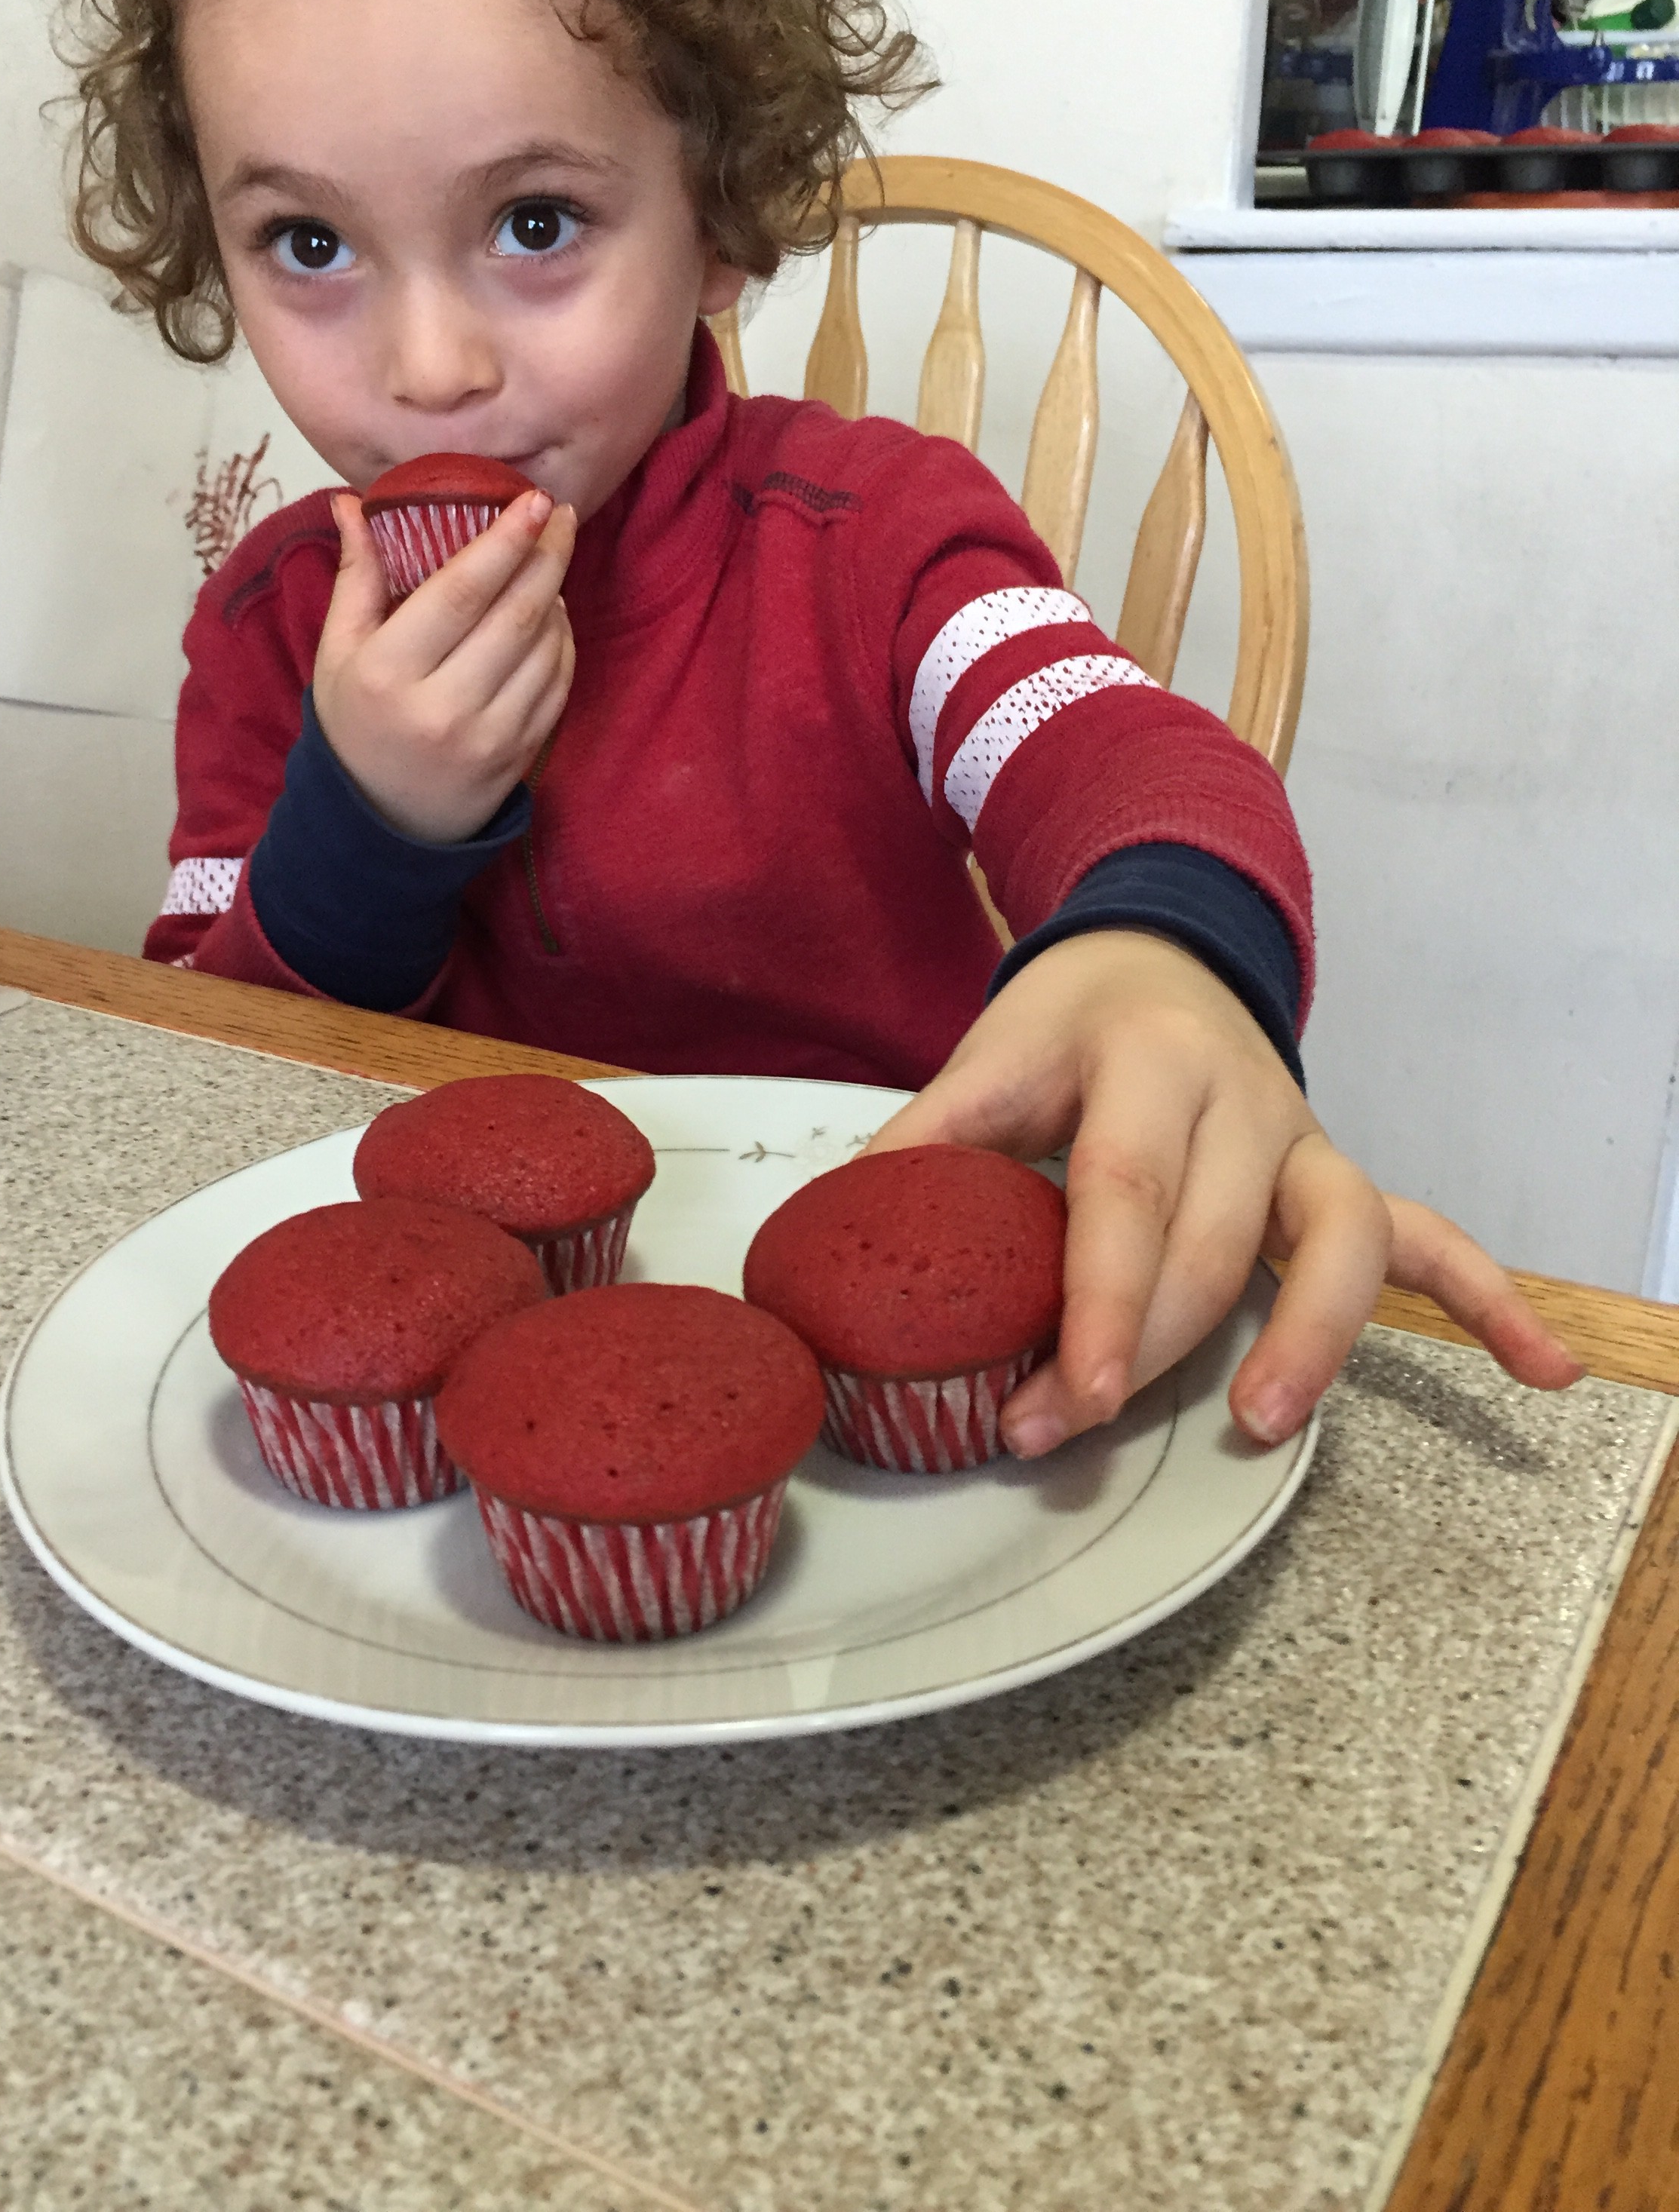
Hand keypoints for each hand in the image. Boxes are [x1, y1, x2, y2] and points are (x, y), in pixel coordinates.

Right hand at [312, 488, 576, 843]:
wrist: (381, 822)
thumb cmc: (356, 723)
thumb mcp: (338, 652)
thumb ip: (356, 577)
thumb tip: (353, 503)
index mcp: (389, 672)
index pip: (462, 592)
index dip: (504, 541)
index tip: (532, 500)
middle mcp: (443, 707)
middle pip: (516, 613)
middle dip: (547, 554)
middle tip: (560, 513)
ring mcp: (490, 736)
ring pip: (546, 647)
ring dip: (558, 595)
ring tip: (550, 560)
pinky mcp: (521, 755)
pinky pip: (558, 684)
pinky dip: (564, 642)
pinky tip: (552, 614)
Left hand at [863, 930, 1580, 1452]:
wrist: (1162, 949)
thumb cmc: (1067, 1023)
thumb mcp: (988, 1057)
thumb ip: (926, 1141)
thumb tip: (837, 1234)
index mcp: (1150, 1065)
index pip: (1125, 1194)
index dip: (1093, 1301)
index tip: (1058, 1393)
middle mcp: (1246, 1100)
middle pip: (1216, 1245)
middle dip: (1141, 1353)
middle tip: (1057, 1430)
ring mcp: (1304, 1141)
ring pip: (1337, 1241)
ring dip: (1313, 1338)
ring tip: (1265, 1423)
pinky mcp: (1337, 1175)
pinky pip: (1425, 1237)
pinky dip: (1486, 1301)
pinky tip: (1541, 1375)